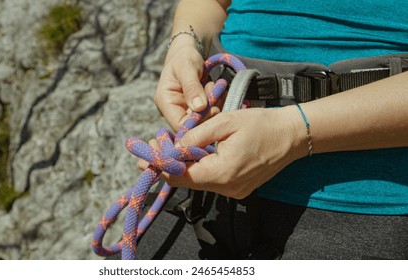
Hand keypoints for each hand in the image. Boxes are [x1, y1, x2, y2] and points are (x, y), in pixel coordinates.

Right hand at [154, 36, 219, 130]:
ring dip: (213, 107)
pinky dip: (215, 103)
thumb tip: (199, 108)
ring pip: (201, 120)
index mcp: (164, 102)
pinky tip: (218, 91)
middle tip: (217, 95)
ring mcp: (182, 110)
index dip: (196, 123)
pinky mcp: (193, 108)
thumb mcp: (186, 68)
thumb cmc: (184, 57)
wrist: (188, 52)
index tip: (213, 109)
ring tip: (216, 88)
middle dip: (207, 113)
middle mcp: (171, 110)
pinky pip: (206, 113)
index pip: (179, 125)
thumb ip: (192, 87)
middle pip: (191, 125)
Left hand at [158, 106, 307, 198]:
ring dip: (184, 164)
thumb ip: (196, 136)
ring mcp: (234, 191)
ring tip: (174, 143)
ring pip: (198, 181)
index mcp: (222, 172)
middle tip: (157, 142)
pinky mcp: (239, 188)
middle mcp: (227, 188)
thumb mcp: (225, 122)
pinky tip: (194, 151)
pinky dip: (199, 167)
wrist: (292, 135)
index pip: (180, 176)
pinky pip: (212, 180)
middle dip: (169, 162)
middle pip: (187, 181)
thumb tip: (173, 146)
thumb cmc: (261, 124)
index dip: (161, 163)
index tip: (147, 150)